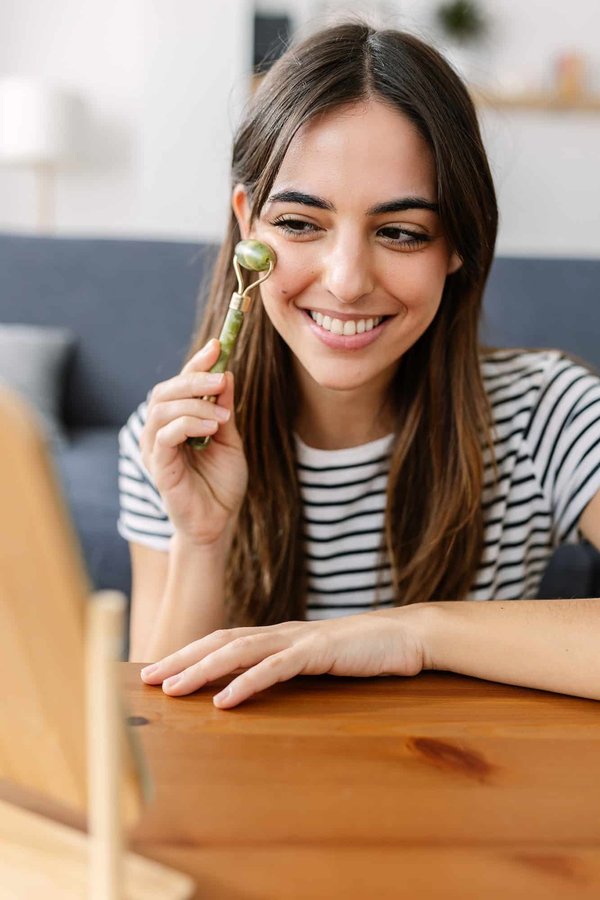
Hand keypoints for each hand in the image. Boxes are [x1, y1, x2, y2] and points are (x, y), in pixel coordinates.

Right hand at [139, 338, 247, 545]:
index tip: (218, 345)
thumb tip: (226, 375)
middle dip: (193, 378)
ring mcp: (156, 449)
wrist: (220, 522)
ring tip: (221, 414)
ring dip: (193, 403)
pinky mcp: (158, 467)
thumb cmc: (222, 483)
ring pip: (162, 409)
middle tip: (221, 378)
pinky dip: (187, 424)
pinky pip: (164, 435)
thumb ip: (224, 409)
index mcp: (176, 422)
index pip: (180, 384)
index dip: (196, 363)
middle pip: (165, 391)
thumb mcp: (230, 439)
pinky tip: (211, 427)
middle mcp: (160, 432)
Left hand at [140, 607, 427, 708]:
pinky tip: (226, 699)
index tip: (158, 671)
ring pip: (239, 651)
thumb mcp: (316, 660)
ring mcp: (299, 640)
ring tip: (173, 688)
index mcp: (278, 636)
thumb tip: (254, 684)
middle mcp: (281, 633)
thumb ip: (287, 666)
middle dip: (182, 659)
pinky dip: (248, 683)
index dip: (189, 654)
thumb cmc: (362, 651)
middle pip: (220, 641)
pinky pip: (276, 668)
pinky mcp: (319, 652)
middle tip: (146, 678)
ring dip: (203, 670)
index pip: (223, 640)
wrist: (406, 635)